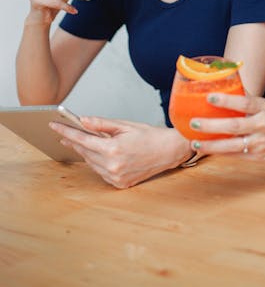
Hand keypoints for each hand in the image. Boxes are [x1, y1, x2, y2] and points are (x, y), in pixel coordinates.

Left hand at [49, 117, 191, 187]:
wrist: (168, 151)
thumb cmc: (149, 135)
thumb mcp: (124, 125)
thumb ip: (101, 124)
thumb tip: (82, 121)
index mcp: (113, 149)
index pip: (82, 139)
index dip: (66, 132)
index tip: (54, 126)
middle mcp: (112, 166)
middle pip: (84, 152)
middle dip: (74, 141)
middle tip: (65, 133)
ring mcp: (116, 177)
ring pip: (91, 163)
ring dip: (85, 152)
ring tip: (82, 141)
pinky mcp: (119, 184)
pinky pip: (101, 172)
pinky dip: (97, 162)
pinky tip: (98, 153)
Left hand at [188, 93, 264, 160]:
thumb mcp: (262, 105)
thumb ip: (243, 96)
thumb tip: (220, 81)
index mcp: (262, 108)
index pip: (244, 102)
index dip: (226, 100)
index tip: (209, 97)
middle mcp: (261, 125)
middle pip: (235, 126)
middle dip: (212, 125)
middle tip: (194, 122)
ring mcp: (258, 143)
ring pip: (232, 145)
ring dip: (211, 144)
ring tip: (194, 142)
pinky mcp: (254, 157)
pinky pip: (233, 155)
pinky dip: (217, 152)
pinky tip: (204, 149)